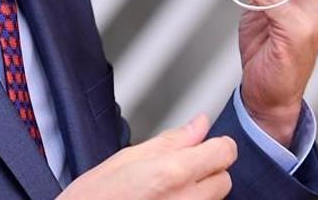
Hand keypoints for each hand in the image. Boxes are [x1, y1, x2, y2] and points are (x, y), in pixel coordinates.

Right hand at [60, 114, 235, 198]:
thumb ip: (170, 141)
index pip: (224, 152)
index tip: (206, 144)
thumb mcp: (126, 158)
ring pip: (214, 199)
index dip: (216, 144)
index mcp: (172, 173)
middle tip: (176, 168)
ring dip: (199, 190)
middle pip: (224, 178)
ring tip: (164, 188)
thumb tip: (199, 124)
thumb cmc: (93, 199)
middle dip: (207, 169)